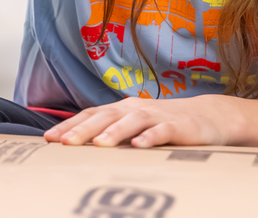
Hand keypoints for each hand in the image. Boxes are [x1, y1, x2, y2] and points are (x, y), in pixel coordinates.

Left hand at [43, 95, 240, 148]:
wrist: (209, 116)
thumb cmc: (164, 124)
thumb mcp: (134, 127)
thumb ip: (111, 134)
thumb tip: (77, 148)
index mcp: (121, 109)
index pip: (91, 114)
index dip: (70, 125)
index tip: (48, 139)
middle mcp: (135, 109)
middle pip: (106, 116)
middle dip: (83, 129)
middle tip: (64, 143)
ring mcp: (157, 116)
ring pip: (132, 120)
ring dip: (115, 132)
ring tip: (99, 145)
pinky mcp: (178, 127)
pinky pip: (162, 131)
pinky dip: (150, 137)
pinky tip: (140, 146)